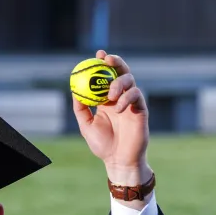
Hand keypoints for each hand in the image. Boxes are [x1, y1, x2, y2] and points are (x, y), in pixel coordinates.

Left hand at [72, 50, 151, 186]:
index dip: (103, 63)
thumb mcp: (86, 125)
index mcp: (107, 99)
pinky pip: (136, 96)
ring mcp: (131, 102)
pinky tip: (118, 108)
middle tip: (107, 60)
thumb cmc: (102, 145)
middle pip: (121, 72)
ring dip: (119, 83)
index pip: (106, 76)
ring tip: (111, 95)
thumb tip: (74, 90)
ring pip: (130, 81)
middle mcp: (120, 97)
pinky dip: (126, 98)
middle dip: (116, 62)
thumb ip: (81, 109)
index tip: (98, 54)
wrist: (118, 160)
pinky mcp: (141, 110)